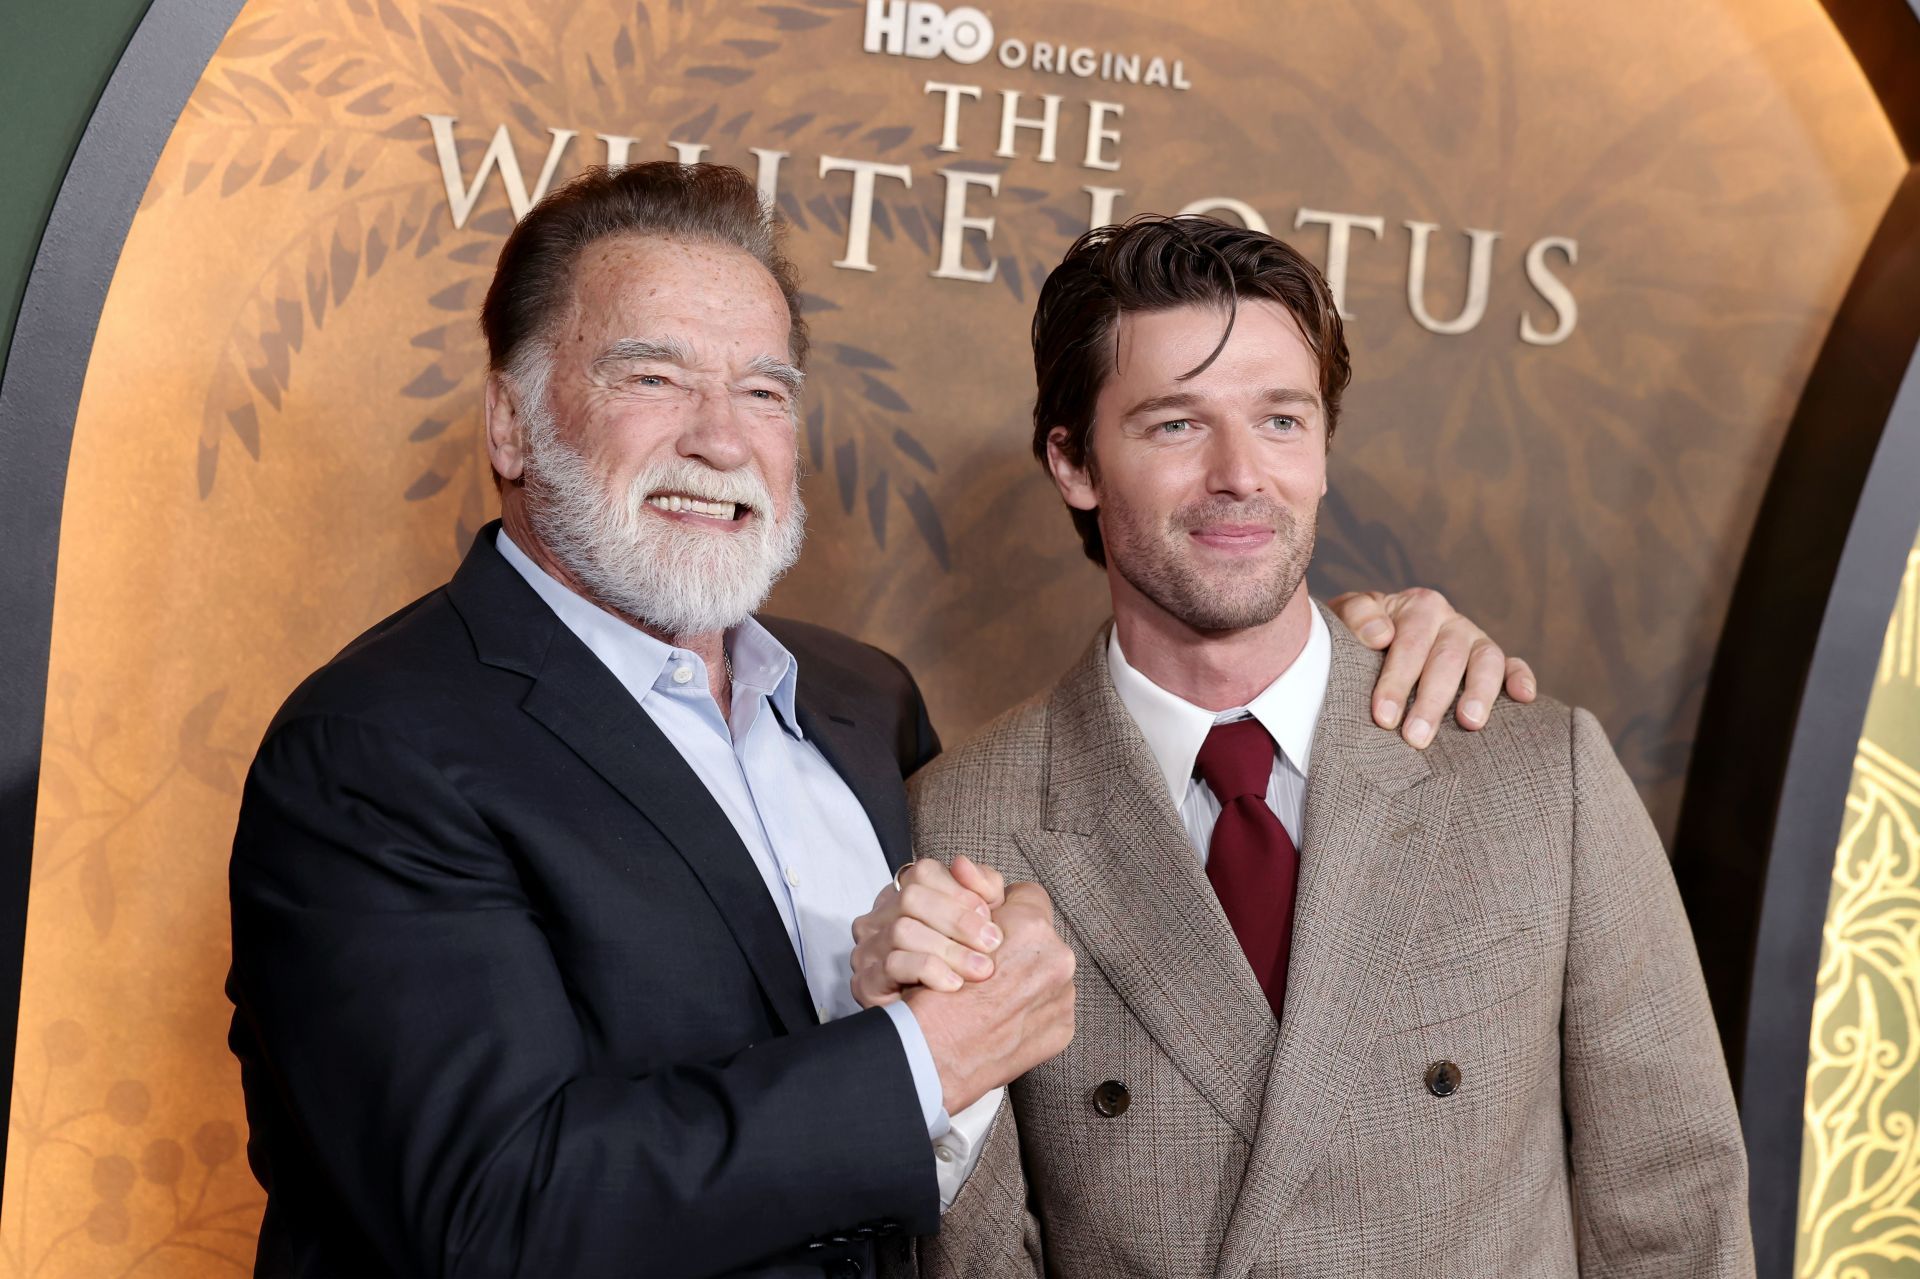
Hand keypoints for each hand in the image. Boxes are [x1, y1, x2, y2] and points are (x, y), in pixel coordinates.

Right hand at [850, 857, 1005, 1006]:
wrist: (944, 1032)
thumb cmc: (965, 968)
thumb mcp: (982, 924)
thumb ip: (982, 889)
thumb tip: (964, 864)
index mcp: (904, 898)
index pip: (923, 874)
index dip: (958, 891)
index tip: (989, 914)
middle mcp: (880, 919)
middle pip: (911, 898)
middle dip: (958, 920)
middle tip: (992, 943)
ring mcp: (868, 950)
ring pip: (902, 931)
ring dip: (949, 949)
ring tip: (981, 969)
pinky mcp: (865, 982)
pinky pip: (893, 966)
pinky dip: (929, 971)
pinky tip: (953, 984)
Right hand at [904, 882, 1075, 1113]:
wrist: (932, 1058)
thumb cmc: (933, 997)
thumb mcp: (946, 931)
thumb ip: (974, 903)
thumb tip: (969, 872)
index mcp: (1030, 929)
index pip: (1029, 894)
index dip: (1006, 908)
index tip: (991, 925)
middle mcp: (1056, 960)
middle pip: (1041, 937)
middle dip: (1018, 946)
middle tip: (987, 965)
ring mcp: (1063, 997)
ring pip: (1047, 971)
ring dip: (1026, 978)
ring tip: (994, 995)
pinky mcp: (1062, 1028)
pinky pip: (1051, 1004)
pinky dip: (1031, 1009)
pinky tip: (1002, 1017)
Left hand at [1327, 587, 1537, 748]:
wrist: (1373, 635)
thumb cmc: (1359, 634)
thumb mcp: (1346, 617)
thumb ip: (1357, 617)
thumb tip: (1380, 634)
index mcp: (1418, 606)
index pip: (1409, 644)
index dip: (1397, 681)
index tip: (1383, 717)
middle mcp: (1451, 621)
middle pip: (1447, 658)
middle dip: (1431, 701)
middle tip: (1416, 737)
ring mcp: (1476, 639)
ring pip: (1486, 661)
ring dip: (1479, 692)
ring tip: (1469, 723)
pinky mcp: (1494, 660)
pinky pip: (1513, 665)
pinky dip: (1521, 678)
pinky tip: (1523, 698)